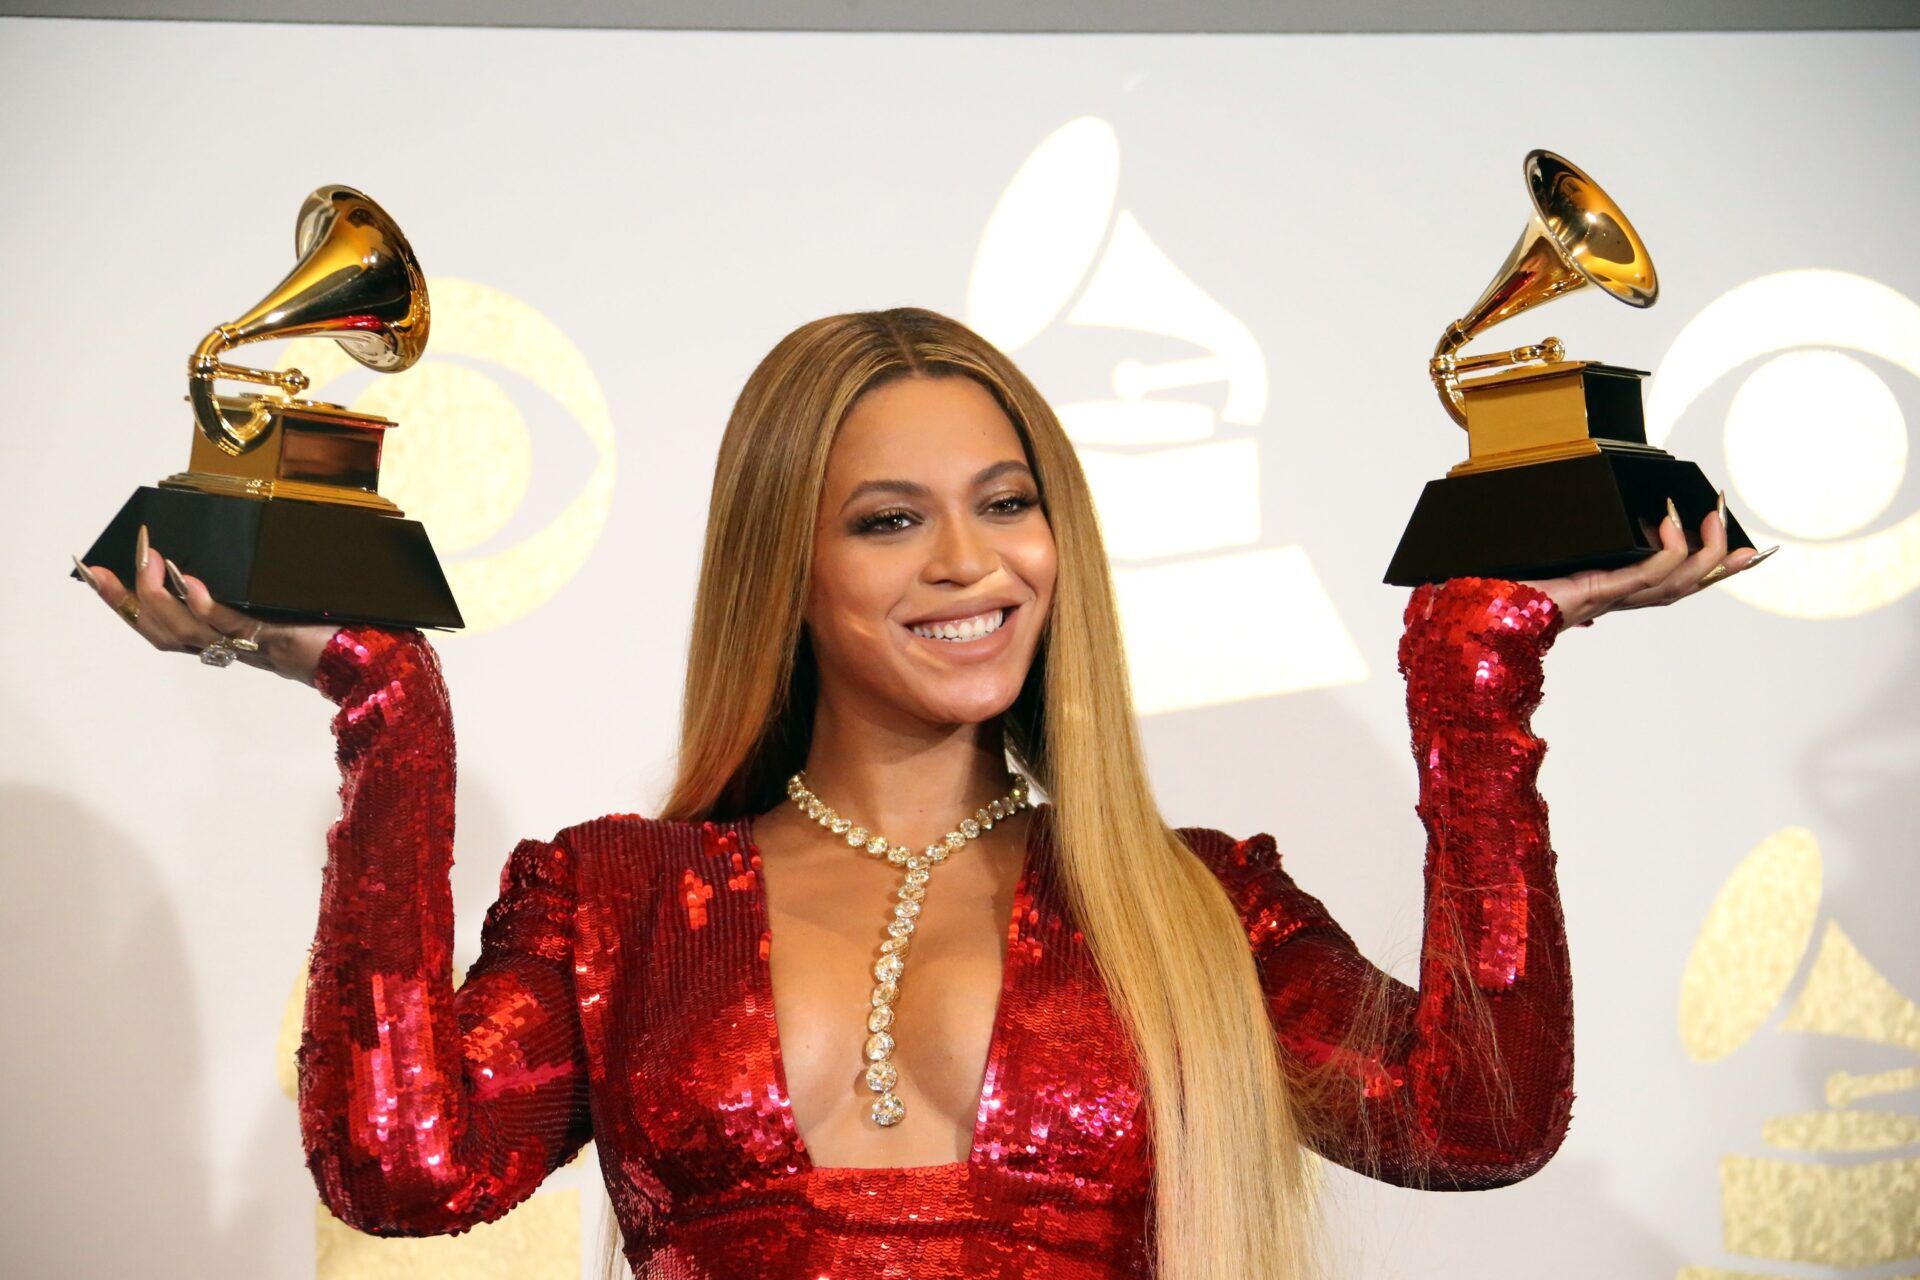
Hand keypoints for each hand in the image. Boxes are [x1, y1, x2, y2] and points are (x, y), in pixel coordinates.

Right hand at [73, 523, 341, 685]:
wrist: (369, 653)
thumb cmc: (330, 621)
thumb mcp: (276, 596)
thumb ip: (244, 586)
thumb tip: (214, 551)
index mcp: (224, 635)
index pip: (161, 625)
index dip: (125, 604)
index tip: (96, 573)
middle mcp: (229, 644)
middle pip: (159, 633)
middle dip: (125, 602)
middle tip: (103, 569)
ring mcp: (247, 643)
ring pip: (184, 631)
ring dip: (160, 596)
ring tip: (151, 559)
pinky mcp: (271, 637)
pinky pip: (227, 624)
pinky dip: (205, 605)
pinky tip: (192, 581)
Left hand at [1519, 496, 1776, 630]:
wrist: (1483, 610)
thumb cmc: (1509, 585)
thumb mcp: (1551, 556)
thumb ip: (1572, 548)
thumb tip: (1595, 522)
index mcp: (1609, 590)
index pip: (1669, 582)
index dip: (1707, 570)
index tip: (1741, 552)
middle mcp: (1615, 598)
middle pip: (1684, 586)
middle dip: (1718, 562)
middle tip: (1742, 536)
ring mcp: (1608, 596)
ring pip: (1675, 582)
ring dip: (1702, 551)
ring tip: (1712, 517)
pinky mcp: (1597, 591)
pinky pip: (1646, 575)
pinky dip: (1667, 550)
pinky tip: (1671, 524)